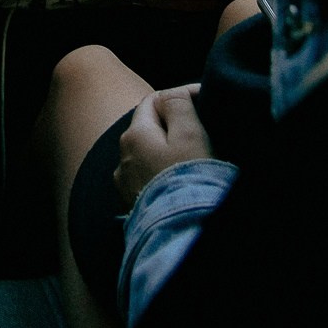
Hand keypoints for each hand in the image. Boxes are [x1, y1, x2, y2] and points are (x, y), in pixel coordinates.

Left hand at [113, 83, 212, 205]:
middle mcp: (122, 158)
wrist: (179, 234)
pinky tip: (179, 182)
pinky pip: (148, 179)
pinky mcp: (133, 206)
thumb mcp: (188, 133)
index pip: (153, 100)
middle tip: (201, 128)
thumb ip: (177, 104)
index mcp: (134, 135)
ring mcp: (125, 185)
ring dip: (166, 151)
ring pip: (147, 155)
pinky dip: (162, 173)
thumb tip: (170, 93)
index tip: (205, 102)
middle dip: (172, 124)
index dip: (180, 96)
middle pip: (147, 128)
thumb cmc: (188, 179)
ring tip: (192, 157)